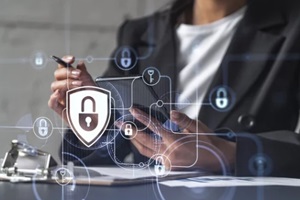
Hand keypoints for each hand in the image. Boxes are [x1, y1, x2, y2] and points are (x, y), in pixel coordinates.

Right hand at [48, 55, 94, 122]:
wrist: (99, 117)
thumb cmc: (96, 101)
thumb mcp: (92, 86)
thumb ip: (85, 75)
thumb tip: (80, 63)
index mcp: (71, 79)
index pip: (63, 67)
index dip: (65, 60)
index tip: (72, 59)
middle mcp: (65, 87)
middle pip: (57, 75)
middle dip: (67, 72)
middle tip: (78, 75)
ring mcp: (62, 98)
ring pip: (54, 86)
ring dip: (65, 83)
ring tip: (78, 85)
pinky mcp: (61, 110)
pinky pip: (52, 103)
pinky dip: (53, 98)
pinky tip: (58, 93)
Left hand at [120, 108, 235, 171]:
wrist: (217, 159)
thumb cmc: (208, 143)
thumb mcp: (197, 127)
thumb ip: (182, 120)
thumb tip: (171, 113)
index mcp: (175, 142)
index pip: (154, 127)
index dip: (142, 118)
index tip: (133, 111)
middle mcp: (169, 153)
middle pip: (144, 141)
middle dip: (131, 131)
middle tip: (122, 124)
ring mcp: (167, 162)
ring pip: (145, 152)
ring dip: (135, 142)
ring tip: (129, 133)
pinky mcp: (168, 167)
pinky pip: (152, 157)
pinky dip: (145, 149)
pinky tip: (143, 144)